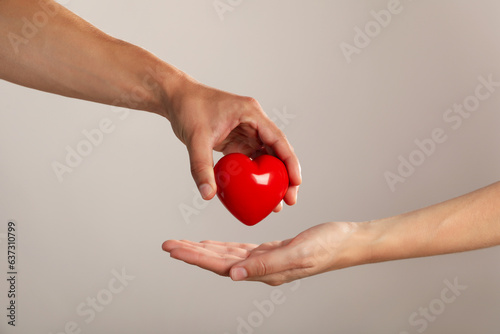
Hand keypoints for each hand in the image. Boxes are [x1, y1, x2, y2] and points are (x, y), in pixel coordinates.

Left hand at [162, 222, 364, 285]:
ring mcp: (265, 260)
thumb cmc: (328, 246)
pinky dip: (222, 246)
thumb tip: (233, 275)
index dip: (196, 258)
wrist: (347, 242)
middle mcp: (260, 269)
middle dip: (191, 253)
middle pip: (218, 262)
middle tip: (167, 245)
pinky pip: (239, 249)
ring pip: (226, 256)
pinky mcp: (270, 251)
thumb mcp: (298, 253)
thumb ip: (266, 264)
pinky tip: (212, 244)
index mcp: (264, 271)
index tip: (174, 250)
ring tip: (182, 244)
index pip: (221, 266)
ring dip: (203, 250)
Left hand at [163, 73, 300, 209]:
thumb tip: (208, 194)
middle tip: (288, 200)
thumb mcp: (195, 138)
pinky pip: (252, 161)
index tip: (296, 182)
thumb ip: (201, 166)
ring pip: (267, 158)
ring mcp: (247, 132)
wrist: (175, 98)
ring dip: (272, 179)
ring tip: (276, 203)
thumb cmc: (188, 108)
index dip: (290, 162)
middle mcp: (253, 122)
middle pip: (277, 151)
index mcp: (251, 113)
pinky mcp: (237, 141)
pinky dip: (256, 176)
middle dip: (285, 176)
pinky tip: (257, 193)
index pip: (277, 139)